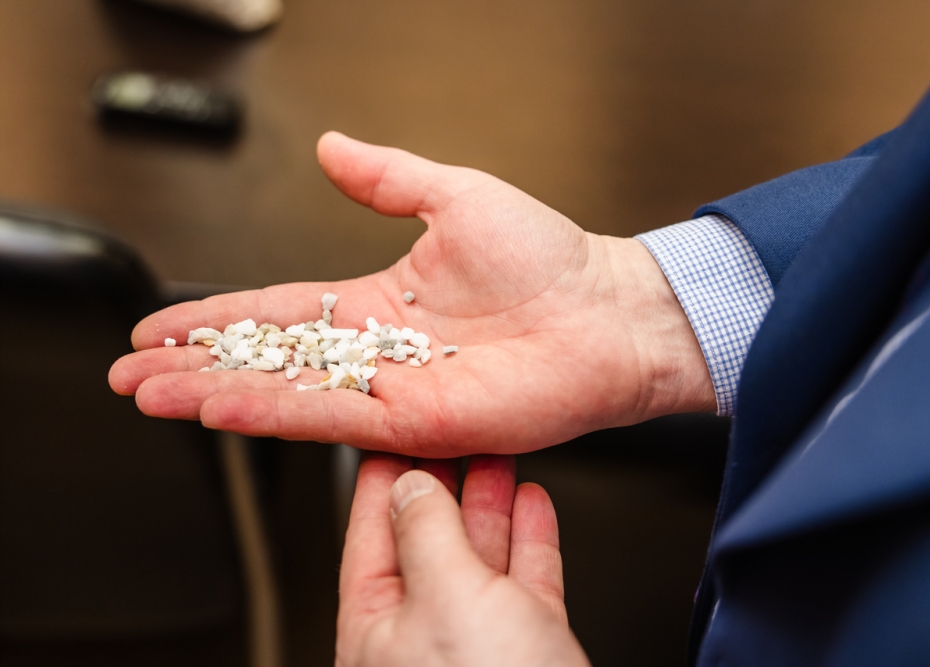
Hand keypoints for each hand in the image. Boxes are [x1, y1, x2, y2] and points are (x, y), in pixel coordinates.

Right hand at [109, 132, 713, 455]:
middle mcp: (378, 354)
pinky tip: (223, 405)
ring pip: (287, 394)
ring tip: (152, 391)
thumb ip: (387, 178)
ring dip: (215, 392)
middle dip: (196, 365)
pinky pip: (334, 416)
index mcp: (379, 304)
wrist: (606, 310)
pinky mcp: (418, 421)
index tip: (163, 324)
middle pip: (268, 361)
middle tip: (132, 373)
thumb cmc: (550, 259)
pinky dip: (274, 412)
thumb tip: (333, 147)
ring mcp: (394, 391)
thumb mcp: (454, 196)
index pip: (279, 311)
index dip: (216, 318)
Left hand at [336, 453, 589, 666]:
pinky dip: (530, 540)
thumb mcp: (447, 599)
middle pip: (427, 540)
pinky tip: (533, 506)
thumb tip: (411, 488)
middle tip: (458, 433)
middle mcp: (420, 636)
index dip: (384, 479)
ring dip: (491, 503)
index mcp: (375, 630)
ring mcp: (475, 642)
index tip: (396, 434)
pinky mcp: (526, 647)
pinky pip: (525, 582)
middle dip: (446, 481)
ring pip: (480, 557)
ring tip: (499, 457)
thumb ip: (426, 535)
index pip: (370, 535)